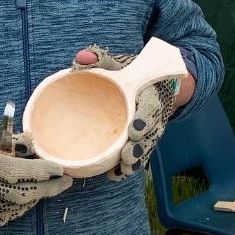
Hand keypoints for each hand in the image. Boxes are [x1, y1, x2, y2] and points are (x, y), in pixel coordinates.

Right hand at [0, 126, 71, 230]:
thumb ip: (8, 141)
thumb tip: (34, 142)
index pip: (26, 171)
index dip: (47, 170)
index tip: (61, 168)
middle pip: (30, 193)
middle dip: (51, 188)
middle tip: (65, 182)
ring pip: (21, 206)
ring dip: (36, 196)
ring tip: (44, 186)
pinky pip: (8, 214)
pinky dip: (20, 205)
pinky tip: (22, 196)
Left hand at [72, 45, 180, 180]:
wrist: (146, 82)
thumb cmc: (127, 73)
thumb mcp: (118, 63)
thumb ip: (100, 60)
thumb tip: (81, 59)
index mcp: (148, 93)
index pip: (152, 106)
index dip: (146, 118)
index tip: (136, 129)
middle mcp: (153, 114)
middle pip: (151, 133)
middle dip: (140, 146)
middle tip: (127, 155)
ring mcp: (149, 130)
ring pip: (145, 148)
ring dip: (135, 160)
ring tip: (123, 169)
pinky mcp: (141, 141)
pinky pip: (137, 156)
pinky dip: (127, 167)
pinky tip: (115, 175)